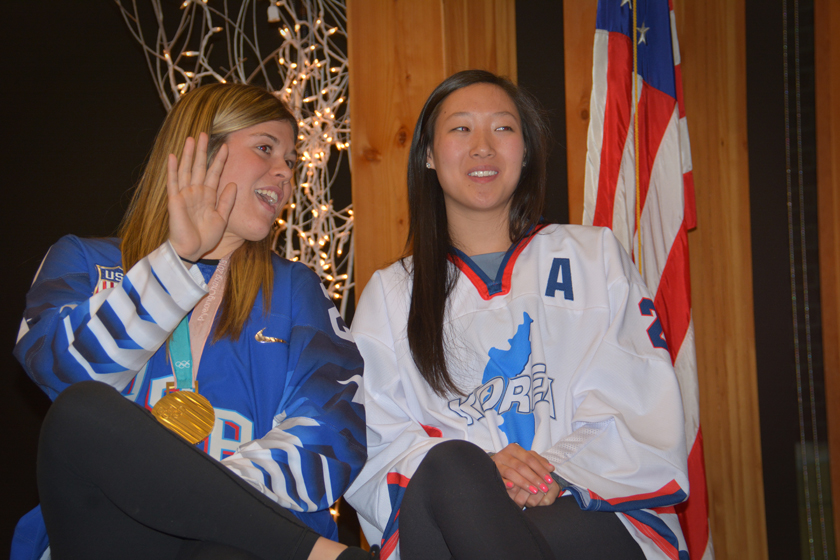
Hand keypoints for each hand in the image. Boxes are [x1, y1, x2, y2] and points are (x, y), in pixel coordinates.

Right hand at [167, 133, 236, 261]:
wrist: (192, 249)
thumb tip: (233, 183)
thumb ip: (227, 201)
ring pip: (186, 170)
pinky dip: (173, 169)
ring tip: (190, 139)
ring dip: (188, 155)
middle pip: (199, 167)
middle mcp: (196, 191)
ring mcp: (184, 194)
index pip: (214, 173)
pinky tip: (173, 156)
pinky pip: (173, 182)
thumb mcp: (222, 217)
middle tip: (204, 133)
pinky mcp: (175, 200)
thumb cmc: (206, 236)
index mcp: (208, 195)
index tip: (226, 146)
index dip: (219, 160)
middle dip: (202, 151)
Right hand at [491, 443, 556, 507]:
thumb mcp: (527, 460)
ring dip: (524, 483)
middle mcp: (504, 454)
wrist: (495, 467)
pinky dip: (506, 483)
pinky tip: (512, 487)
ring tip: (534, 491)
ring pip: (511, 473)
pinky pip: (499, 479)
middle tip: (544, 488)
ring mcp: (496, 464)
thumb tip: (551, 468)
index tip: (549, 480)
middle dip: (534, 478)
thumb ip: (539, 462)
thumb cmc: (515, 463)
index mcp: (513, 449)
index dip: (540, 469)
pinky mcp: (492, 474)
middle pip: (521, 466)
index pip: (529, 458)